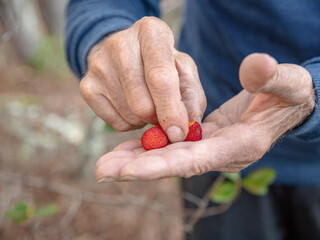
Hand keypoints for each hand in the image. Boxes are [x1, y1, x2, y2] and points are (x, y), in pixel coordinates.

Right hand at [80, 17, 205, 142]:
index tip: (179, 133)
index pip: (160, 77)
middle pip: (142, 104)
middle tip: (165, 113)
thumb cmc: (161, 62)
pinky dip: (131, 123)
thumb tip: (189, 125)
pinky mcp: (87, 86)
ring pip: (130, 115)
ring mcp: (98, 66)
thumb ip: (192, 95)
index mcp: (150, 32)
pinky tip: (133, 106)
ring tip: (149, 103)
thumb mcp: (183, 69)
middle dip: (159, 118)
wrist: (125, 52)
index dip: (171, 110)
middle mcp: (119, 45)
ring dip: (146, 120)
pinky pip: (116, 123)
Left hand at [95, 53, 314, 181]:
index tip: (128, 170)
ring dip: (138, 161)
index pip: (197, 159)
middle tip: (101, 171)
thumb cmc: (291, 93)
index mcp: (242, 144)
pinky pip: (173, 147)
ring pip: (170, 158)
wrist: (290, 104)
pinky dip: (150, 149)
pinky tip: (125, 151)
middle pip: (176, 165)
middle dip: (140, 168)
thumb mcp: (289, 82)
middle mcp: (222, 154)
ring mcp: (213, 148)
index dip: (162, 165)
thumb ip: (274, 77)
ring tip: (103, 165)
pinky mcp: (205, 140)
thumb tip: (255, 67)